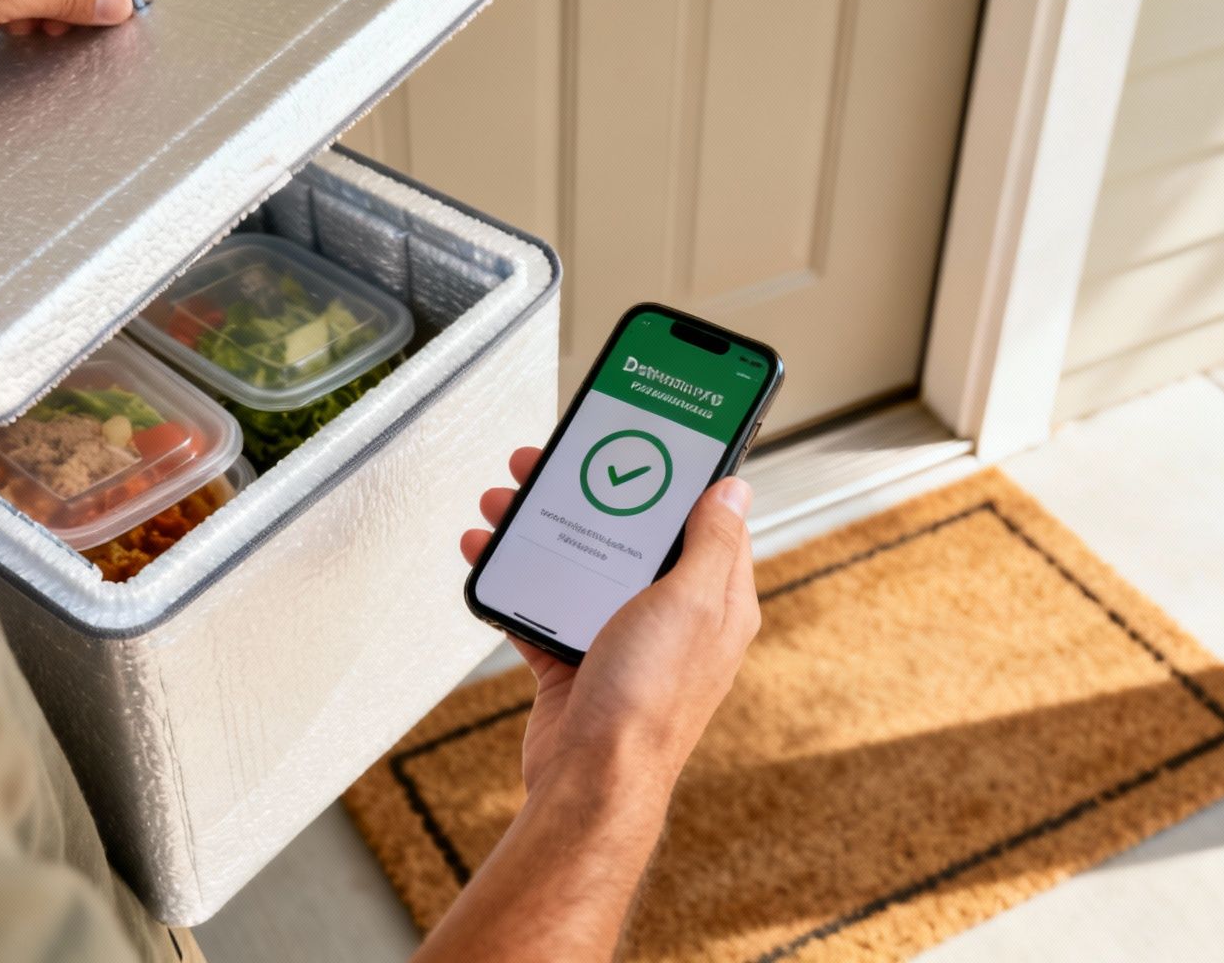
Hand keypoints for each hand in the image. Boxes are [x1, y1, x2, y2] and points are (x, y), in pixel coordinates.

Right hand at [462, 449, 758, 797]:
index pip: (702, 520)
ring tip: (502, 504)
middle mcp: (672, 618)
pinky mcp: (576, 661)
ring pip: (579, 564)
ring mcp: (621, 640)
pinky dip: (514, 580)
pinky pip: (541, 607)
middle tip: (544, 464)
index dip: (671, 477)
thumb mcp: (691, 603)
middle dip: (584, 495)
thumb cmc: (648, 703)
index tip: (641, 442)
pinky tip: (489, 557)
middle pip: (628, 535)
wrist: (590, 783)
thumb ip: (711, 543)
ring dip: (537, 530)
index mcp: (715, 601)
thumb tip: (734, 490)